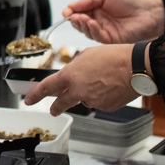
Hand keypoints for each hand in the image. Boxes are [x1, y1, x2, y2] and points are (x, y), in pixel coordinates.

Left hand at [22, 44, 136, 114]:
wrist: (136, 67)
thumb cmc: (114, 57)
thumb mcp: (87, 55)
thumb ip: (76, 67)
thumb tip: (75, 73)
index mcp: (70, 76)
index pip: (47, 87)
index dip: (35, 94)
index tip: (29, 99)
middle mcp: (78, 91)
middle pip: (61, 103)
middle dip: (55, 107)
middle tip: (53, 110)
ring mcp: (92, 101)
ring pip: (85, 100)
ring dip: (88, 94)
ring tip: (103, 80)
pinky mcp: (105, 107)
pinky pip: (99, 103)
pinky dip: (103, 97)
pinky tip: (111, 87)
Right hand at [64, 0, 164, 43]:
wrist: (152, 11)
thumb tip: (71, 6)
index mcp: (97, 7)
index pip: (79, 11)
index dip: (71, 12)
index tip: (66, 12)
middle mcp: (100, 20)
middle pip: (80, 23)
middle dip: (75, 20)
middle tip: (75, 16)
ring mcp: (105, 30)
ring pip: (87, 31)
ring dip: (82, 25)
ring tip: (84, 19)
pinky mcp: (112, 40)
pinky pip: (97, 38)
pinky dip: (93, 31)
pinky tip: (93, 23)